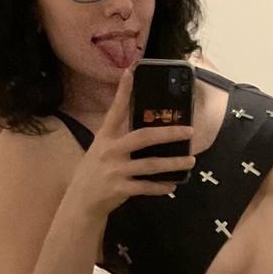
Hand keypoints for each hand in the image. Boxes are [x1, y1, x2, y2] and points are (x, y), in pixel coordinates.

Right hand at [64, 68, 195, 219]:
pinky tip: (173, 185)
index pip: (115, 110)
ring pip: (150, 164)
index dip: (123, 91)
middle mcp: (110, 151)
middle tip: (190, 131)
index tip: (131, 72)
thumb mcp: (102, 148)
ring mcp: (114, 170)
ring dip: (173, 163)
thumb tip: (148, 124)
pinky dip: (160, 186)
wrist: (81, 201)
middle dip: (168, 133)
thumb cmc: (96, 170)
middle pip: (142, 137)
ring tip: (190, 160)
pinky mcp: (119, 189)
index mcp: (105, 137)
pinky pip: (145, 187)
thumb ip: (120, 136)